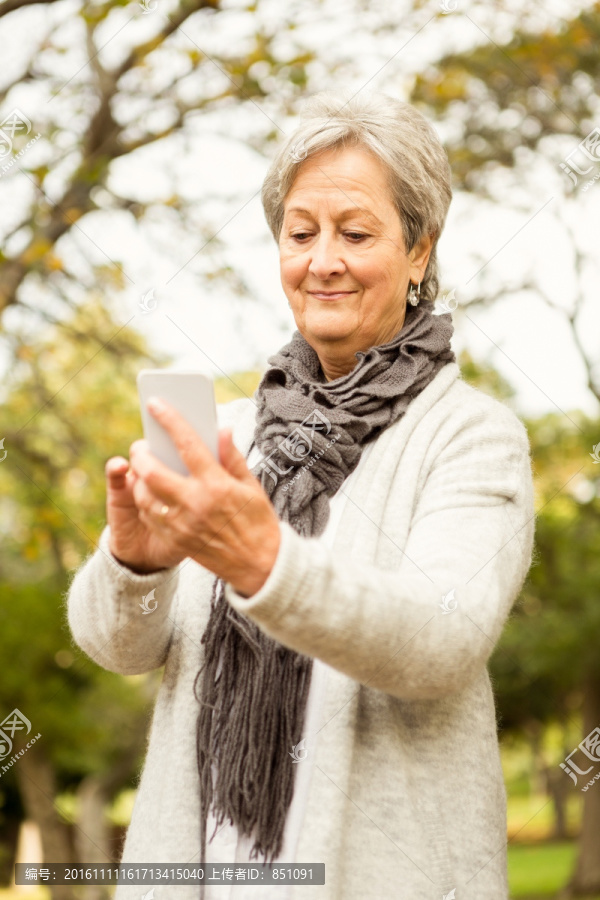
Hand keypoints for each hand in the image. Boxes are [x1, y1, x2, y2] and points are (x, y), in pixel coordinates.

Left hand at [108, 397, 280, 594]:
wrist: (261, 566)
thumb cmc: (259, 522)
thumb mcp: (251, 486)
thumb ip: (232, 457)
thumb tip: (221, 430)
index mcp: (217, 485)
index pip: (187, 444)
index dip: (169, 420)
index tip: (156, 404)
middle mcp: (196, 504)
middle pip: (152, 471)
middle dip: (141, 453)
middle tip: (142, 445)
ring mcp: (183, 524)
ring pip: (144, 495)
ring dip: (139, 478)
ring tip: (145, 468)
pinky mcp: (177, 541)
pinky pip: (149, 516)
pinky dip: (145, 500)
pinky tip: (151, 492)